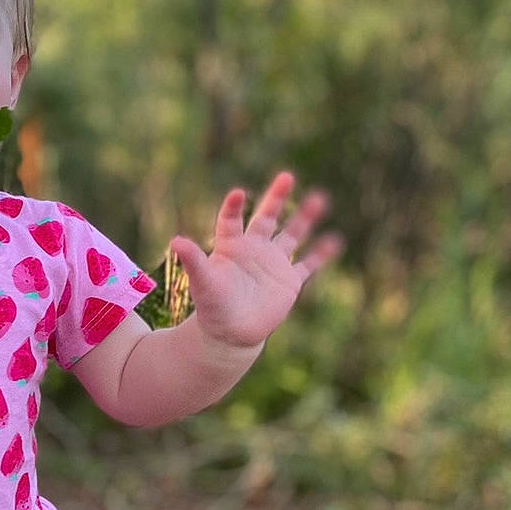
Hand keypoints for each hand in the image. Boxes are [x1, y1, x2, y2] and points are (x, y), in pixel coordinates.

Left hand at [169, 172, 341, 350]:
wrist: (231, 332)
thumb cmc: (212, 306)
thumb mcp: (202, 283)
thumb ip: (193, 261)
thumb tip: (175, 241)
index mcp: (230, 247)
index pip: (231, 221)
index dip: (233, 208)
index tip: (236, 194)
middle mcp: (254, 249)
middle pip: (267, 217)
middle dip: (276, 198)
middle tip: (286, 176)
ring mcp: (273, 263)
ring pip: (292, 235)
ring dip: (305, 218)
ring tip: (319, 198)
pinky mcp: (289, 281)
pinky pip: (309, 264)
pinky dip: (321, 254)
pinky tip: (335, 240)